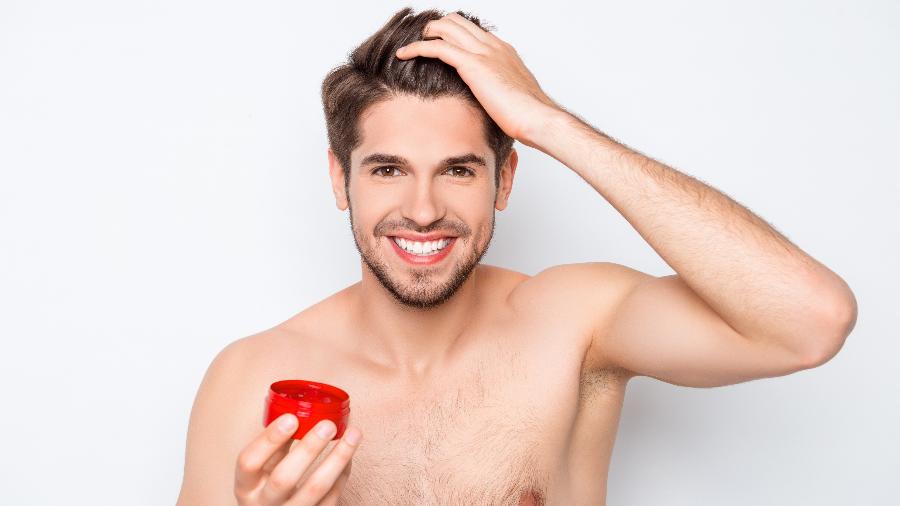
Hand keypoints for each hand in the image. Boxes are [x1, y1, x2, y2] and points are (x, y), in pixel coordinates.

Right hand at [234, 414, 361, 504]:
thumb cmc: (268, 488)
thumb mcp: (262, 469)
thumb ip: (276, 446)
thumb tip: (299, 411)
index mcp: (246, 486)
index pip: (249, 462)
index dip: (269, 439)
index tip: (292, 417)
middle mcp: (263, 504)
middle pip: (283, 479)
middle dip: (308, 449)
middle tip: (328, 425)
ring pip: (315, 489)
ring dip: (337, 458)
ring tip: (353, 434)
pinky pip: (331, 498)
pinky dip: (343, 473)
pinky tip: (349, 455)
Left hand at [396, 12, 561, 146]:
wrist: (538, 118)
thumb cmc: (529, 116)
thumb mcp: (511, 98)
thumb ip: (498, 91)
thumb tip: (488, 102)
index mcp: (503, 52)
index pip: (472, 31)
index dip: (452, 34)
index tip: (437, 45)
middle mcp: (493, 46)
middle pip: (457, 22)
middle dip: (435, 28)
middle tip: (420, 43)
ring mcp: (483, 52)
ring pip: (446, 28)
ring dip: (425, 34)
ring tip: (410, 47)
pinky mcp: (473, 64)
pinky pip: (437, 47)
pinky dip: (417, 47)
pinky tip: (404, 54)